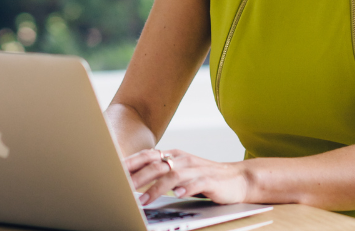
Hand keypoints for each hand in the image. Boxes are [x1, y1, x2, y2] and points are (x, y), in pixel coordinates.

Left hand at [124, 148, 249, 205]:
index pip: (149, 155)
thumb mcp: (182, 172)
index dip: (133, 162)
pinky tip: (177, 196)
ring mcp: (197, 169)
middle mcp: (183, 159)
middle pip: (157, 165)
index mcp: (175, 155)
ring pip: (173, 175)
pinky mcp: (210, 180)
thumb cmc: (205, 177)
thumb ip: (163, 173)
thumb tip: (137, 180)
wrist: (237, 178)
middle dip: (139, 177)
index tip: (116, 171)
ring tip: (144, 199)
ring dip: (157, 188)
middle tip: (124, 188)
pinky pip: (196, 183)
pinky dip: (186, 189)